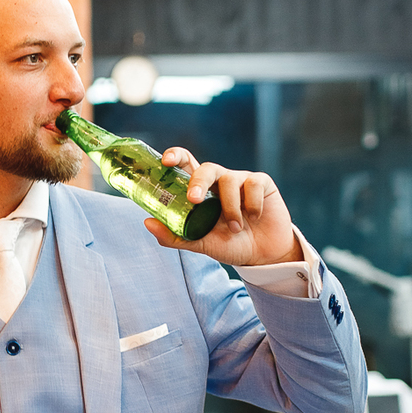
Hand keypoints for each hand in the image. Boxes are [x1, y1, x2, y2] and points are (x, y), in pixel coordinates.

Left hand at [144, 147, 299, 266]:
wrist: (264, 256)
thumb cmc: (230, 244)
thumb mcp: (200, 243)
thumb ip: (174, 236)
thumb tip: (147, 222)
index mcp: (202, 190)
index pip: (186, 164)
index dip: (175, 156)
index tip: (165, 162)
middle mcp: (219, 181)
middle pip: (207, 168)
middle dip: (198, 182)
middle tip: (195, 200)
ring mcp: (241, 180)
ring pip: (229, 180)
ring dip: (230, 207)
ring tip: (235, 228)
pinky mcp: (262, 183)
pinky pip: (254, 184)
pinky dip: (252, 204)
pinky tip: (254, 217)